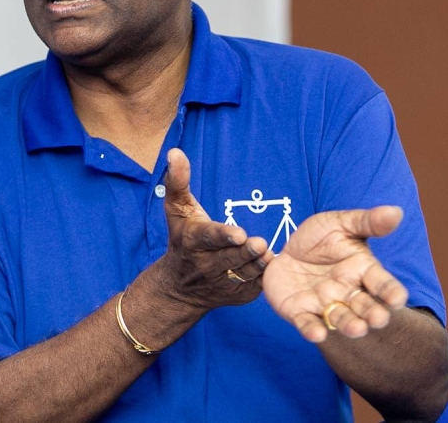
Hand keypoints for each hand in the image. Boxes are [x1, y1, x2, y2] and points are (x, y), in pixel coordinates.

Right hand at [155, 148, 272, 309]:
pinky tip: (271, 267)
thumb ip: (178, 180)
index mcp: (192, 241)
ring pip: (242, 273)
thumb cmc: (180, 238)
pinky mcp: (235, 295)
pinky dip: (262, 279)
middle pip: (230, 257)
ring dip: (257, 265)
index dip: (223, 236)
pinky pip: (252, 288)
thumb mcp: (176, 209)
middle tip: (260, 243)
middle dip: (245, 252)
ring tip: (269, 255)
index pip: (209, 237)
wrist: (179, 287)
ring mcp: (221, 282)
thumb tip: (175, 152)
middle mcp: (205, 264)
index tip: (239, 233)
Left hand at [262, 206, 407, 342]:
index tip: (398, 298)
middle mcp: (348, 292)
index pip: (382, 283)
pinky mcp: (301, 312)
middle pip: (364, 306)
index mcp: (362, 271)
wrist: (288, 251)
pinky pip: (308, 323)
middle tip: (379, 319)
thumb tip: (396, 211)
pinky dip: (312, 330)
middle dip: (372, 313)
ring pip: (340, 318)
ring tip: (356, 329)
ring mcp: (325, 304)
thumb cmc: (321, 239)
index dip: (390, 291)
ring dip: (349, 325)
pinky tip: (316, 333)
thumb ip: (367, 221)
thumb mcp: (341, 224)